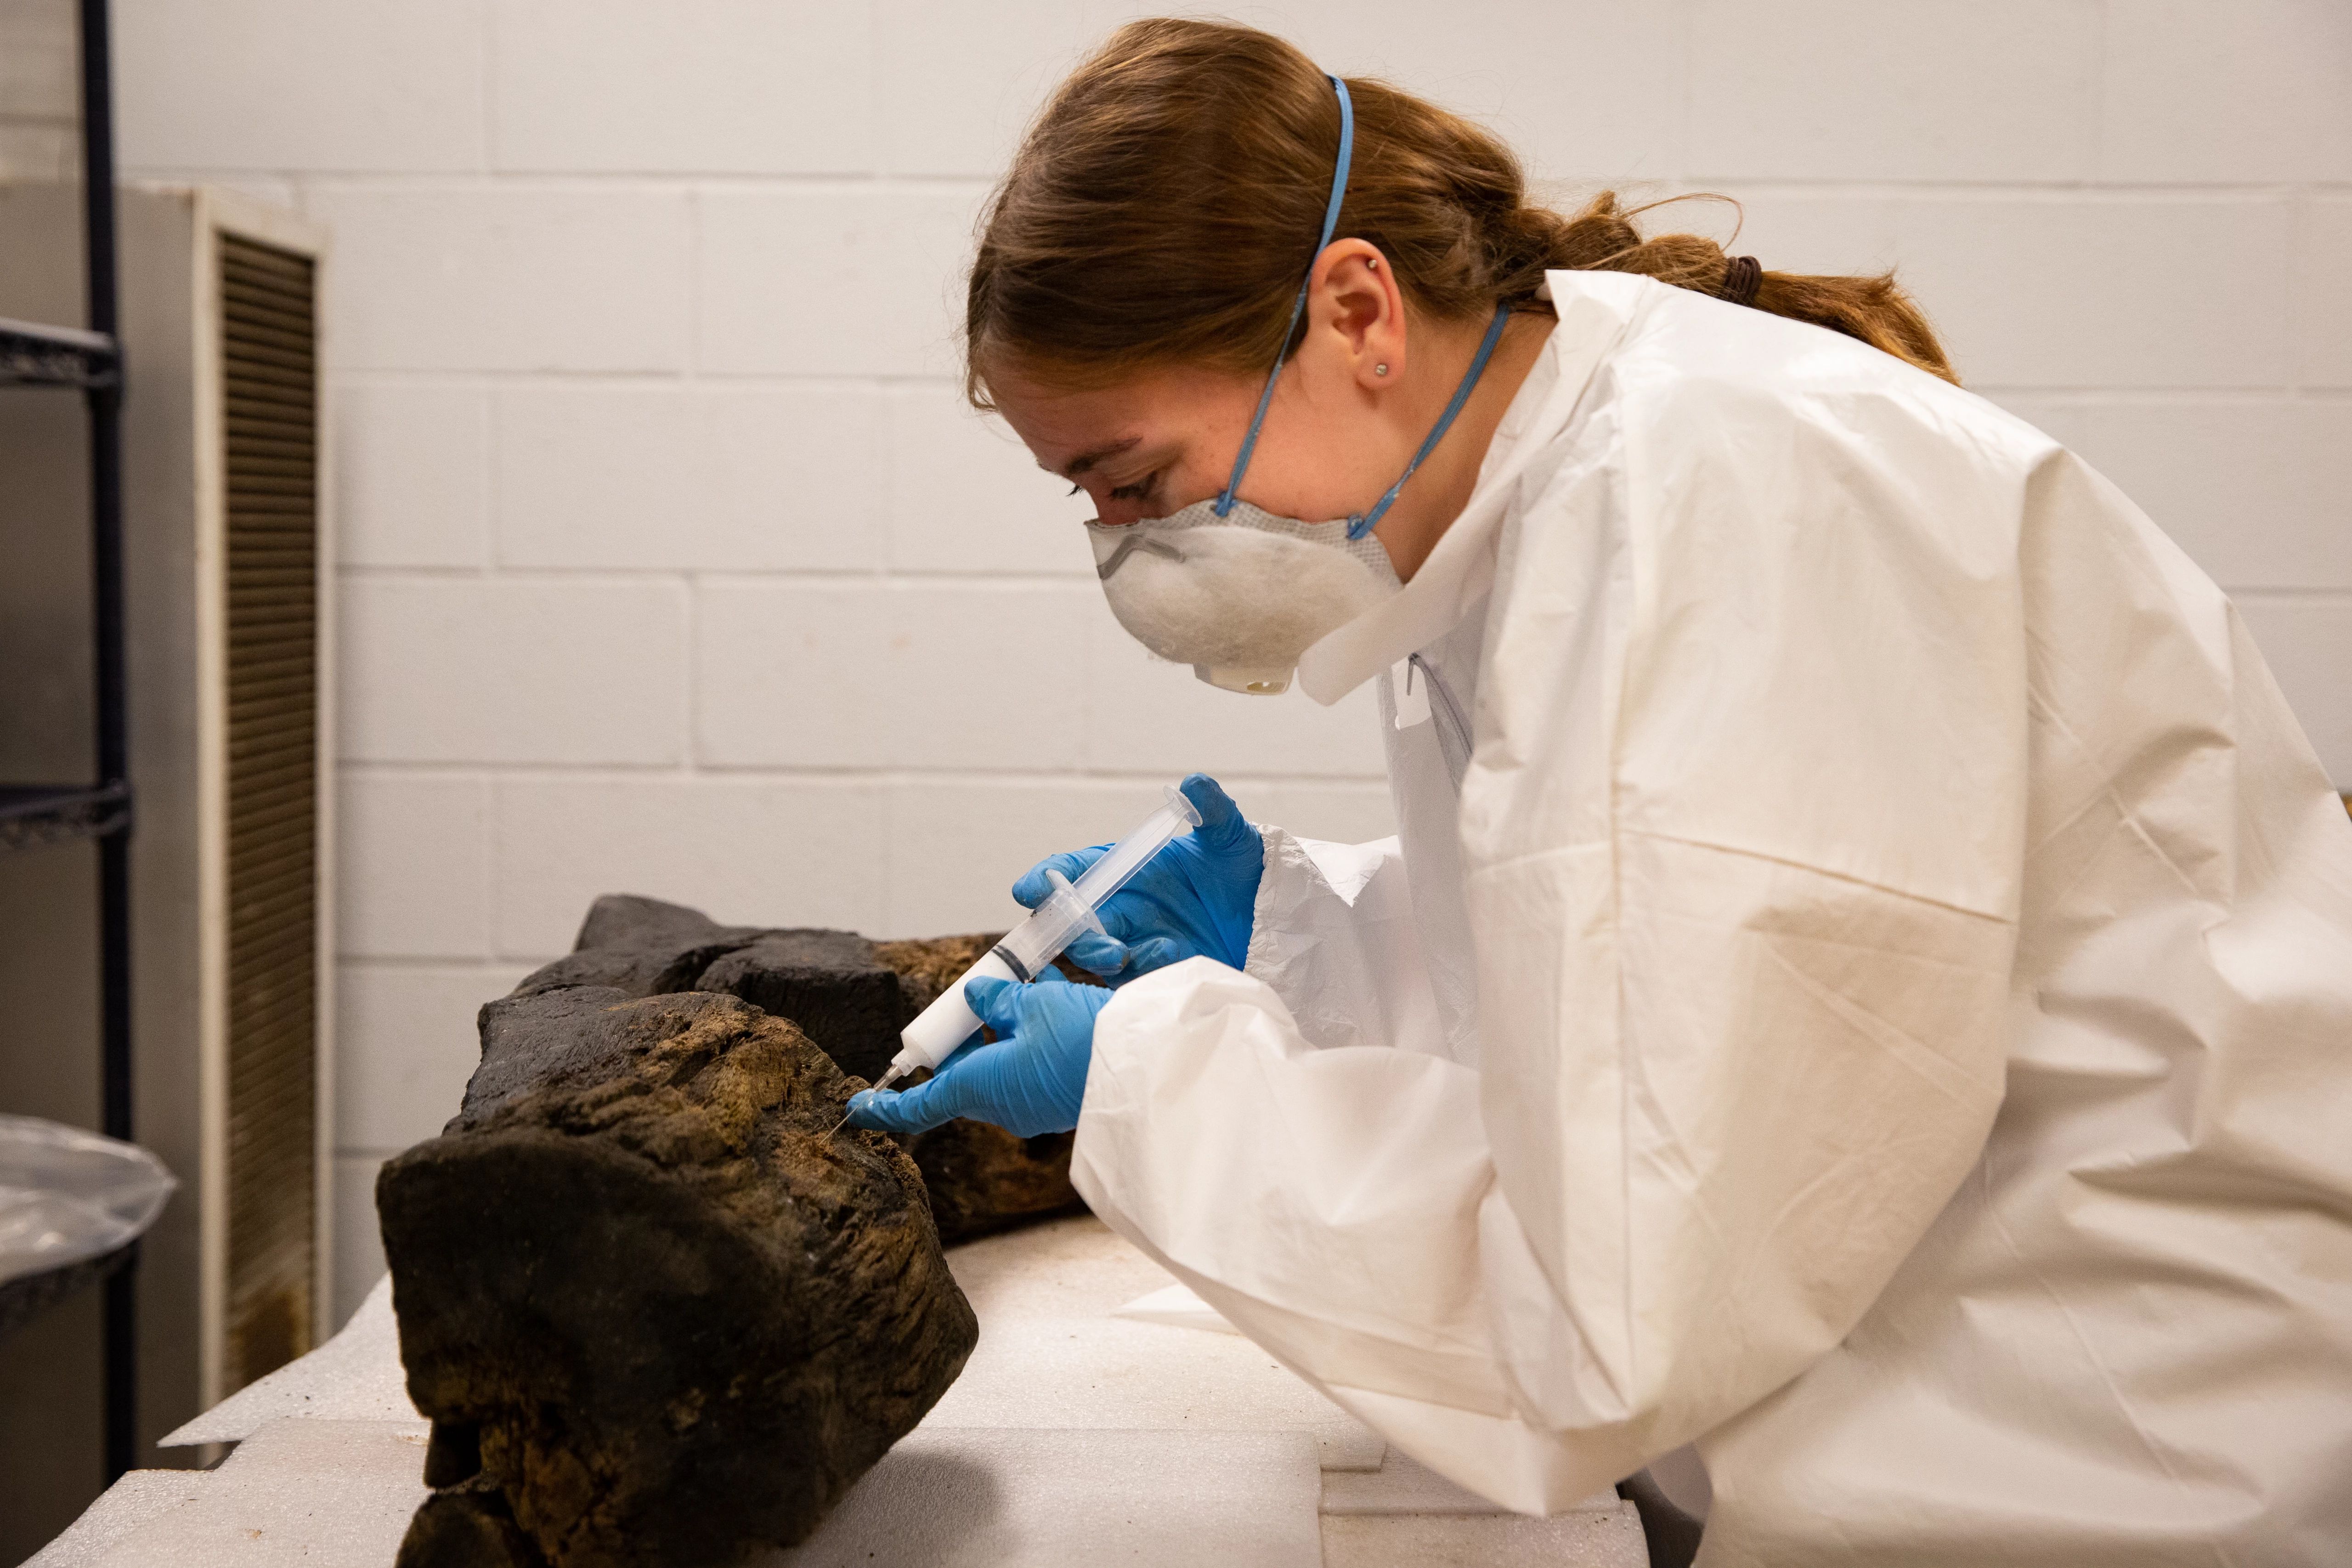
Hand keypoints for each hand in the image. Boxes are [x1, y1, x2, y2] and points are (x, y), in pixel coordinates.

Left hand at [844, 970, 1113, 1137]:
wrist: (1145, 1067)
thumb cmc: (1080, 1037)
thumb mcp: (1032, 1002)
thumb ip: (998, 999)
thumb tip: (980, 996)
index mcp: (979, 1087)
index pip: (919, 1105)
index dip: (885, 1107)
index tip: (858, 1106)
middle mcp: (1001, 1104)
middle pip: (963, 1073)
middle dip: (963, 1037)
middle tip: (972, 1000)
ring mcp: (1032, 1106)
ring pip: (999, 1064)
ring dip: (1003, 1029)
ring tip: (1023, 987)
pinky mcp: (1059, 1099)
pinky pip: (1029, 1066)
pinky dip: (1030, 1036)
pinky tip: (1051, 1000)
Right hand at [1014, 773, 1262, 982]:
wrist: (1277, 920)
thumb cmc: (1247, 872)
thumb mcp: (1232, 839)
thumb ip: (1213, 811)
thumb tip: (1193, 783)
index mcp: (1127, 868)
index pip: (1074, 872)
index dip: (1043, 880)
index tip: (1028, 890)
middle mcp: (1123, 905)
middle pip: (1072, 920)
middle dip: (1069, 930)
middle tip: (1084, 934)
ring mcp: (1136, 941)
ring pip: (1094, 953)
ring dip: (1099, 955)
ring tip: (1124, 953)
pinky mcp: (1154, 974)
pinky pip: (1130, 979)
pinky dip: (1139, 971)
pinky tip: (1167, 958)